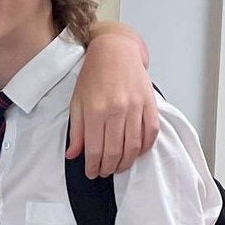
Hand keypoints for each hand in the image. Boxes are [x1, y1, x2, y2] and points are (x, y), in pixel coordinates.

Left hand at [67, 32, 159, 177]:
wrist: (116, 51)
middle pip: (115, 152)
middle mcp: (117, 111)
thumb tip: (73, 155)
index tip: (91, 173)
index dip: (93, 167)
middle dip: (108, 168)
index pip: (95, 150)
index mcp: (95, 111)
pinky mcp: (150, 104)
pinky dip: (144, 148)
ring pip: (134, 147)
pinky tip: (136, 152)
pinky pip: (151, 133)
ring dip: (126, 163)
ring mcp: (136, 108)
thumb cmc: (93, 76)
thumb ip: (77, 131)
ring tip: (118, 166)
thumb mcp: (77, 102)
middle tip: (104, 172)